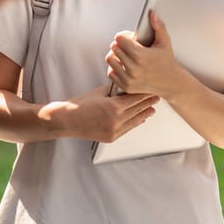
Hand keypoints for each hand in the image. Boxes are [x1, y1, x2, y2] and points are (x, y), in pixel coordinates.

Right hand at [42, 84, 158, 141]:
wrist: (67, 120)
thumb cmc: (80, 104)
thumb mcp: (100, 92)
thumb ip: (115, 90)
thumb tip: (127, 86)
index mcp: (114, 106)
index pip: (136, 98)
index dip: (145, 93)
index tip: (152, 88)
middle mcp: (116, 120)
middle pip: (138, 109)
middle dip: (148, 102)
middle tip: (156, 96)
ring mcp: (115, 130)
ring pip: (135, 120)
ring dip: (145, 113)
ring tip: (153, 108)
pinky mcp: (111, 137)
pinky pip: (128, 129)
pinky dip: (136, 122)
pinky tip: (141, 118)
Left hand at [105, 11, 189, 98]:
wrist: (171, 82)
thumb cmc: (167, 61)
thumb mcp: (164, 42)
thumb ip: (158, 26)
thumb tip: (152, 14)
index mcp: (141, 55)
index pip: (119, 39)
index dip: (124, 36)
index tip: (129, 38)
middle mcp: (133, 68)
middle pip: (114, 48)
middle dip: (120, 44)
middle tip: (129, 46)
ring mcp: (129, 78)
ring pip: (110, 59)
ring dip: (116, 55)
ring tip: (126, 55)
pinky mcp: (126, 86)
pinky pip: (111, 73)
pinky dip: (115, 68)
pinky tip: (125, 65)